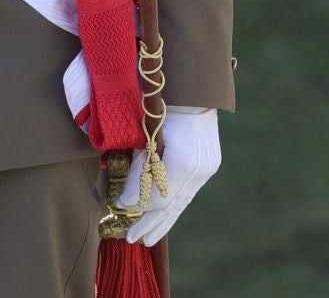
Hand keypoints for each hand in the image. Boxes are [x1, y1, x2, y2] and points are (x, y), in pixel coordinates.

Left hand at [114, 106, 220, 245]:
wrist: (194, 89)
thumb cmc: (163, 105)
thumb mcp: (145, 135)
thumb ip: (138, 169)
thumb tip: (126, 201)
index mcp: (182, 160)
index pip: (157, 196)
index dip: (137, 205)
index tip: (118, 207)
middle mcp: (198, 168)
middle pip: (171, 205)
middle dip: (150, 224)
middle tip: (131, 239)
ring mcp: (206, 167)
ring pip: (182, 202)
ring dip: (163, 221)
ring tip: (148, 239)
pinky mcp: (209, 165)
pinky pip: (188, 191)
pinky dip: (174, 205)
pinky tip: (164, 217)